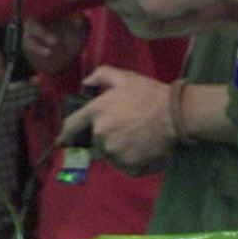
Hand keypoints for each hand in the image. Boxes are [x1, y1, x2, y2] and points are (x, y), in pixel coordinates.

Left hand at [58, 66, 175, 175]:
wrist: (173, 114)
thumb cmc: (148, 93)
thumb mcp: (125, 77)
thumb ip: (101, 75)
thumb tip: (85, 82)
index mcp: (96, 112)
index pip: (71, 126)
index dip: (66, 133)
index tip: (64, 139)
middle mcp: (101, 133)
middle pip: (95, 141)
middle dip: (104, 136)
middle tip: (122, 128)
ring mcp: (114, 150)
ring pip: (108, 153)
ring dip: (115, 148)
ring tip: (132, 138)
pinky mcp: (128, 163)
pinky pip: (122, 163)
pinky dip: (128, 158)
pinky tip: (139, 147)